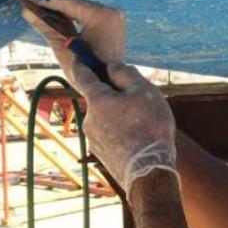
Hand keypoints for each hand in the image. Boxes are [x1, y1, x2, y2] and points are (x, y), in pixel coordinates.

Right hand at [17, 0, 124, 82]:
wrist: (109, 85)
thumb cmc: (86, 72)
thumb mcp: (62, 49)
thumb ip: (46, 27)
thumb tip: (26, 10)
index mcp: (101, 17)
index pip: (66, 1)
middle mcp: (110, 11)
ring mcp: (111, 14)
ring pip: (76, 3)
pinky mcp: (109, 19)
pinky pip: (83, 10)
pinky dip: (66, 8)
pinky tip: (48, 3)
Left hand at [69, 60, 177, 194]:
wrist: (149, 172)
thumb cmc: (149, 128)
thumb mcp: (144, 91)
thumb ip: (125, 74)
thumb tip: (112, 67)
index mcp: (97, 100)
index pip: (83, 75)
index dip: (82, 63)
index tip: (78, 55)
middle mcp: (89, 119)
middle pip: (100, 99)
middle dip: (115, 96)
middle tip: (140, 101)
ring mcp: (93, 138)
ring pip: (107, 118)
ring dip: (121, 116)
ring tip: (145, 125)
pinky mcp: (101, 153)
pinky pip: (111, 134)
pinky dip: (122, 132)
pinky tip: (140, 139)